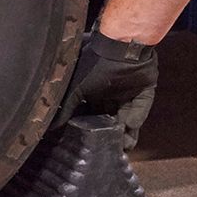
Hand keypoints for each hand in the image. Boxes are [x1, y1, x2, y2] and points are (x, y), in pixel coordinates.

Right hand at [55, 30, 157, 149]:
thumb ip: (66, 107)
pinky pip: (143, 104)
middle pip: (113, 118)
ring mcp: (130, 90)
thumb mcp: (76, 88)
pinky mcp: (145, 87)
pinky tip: (131, 126)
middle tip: (112, 150)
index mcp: (95, 91)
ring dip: (127, 130)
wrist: (122, 46)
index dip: (95, 129)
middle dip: (113, 134)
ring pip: (129, 115)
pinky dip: (138, 115)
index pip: (94, 114)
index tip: (93, 145)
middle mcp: (112, 92)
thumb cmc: (95, 64)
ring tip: (125, 146)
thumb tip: (51, 126)